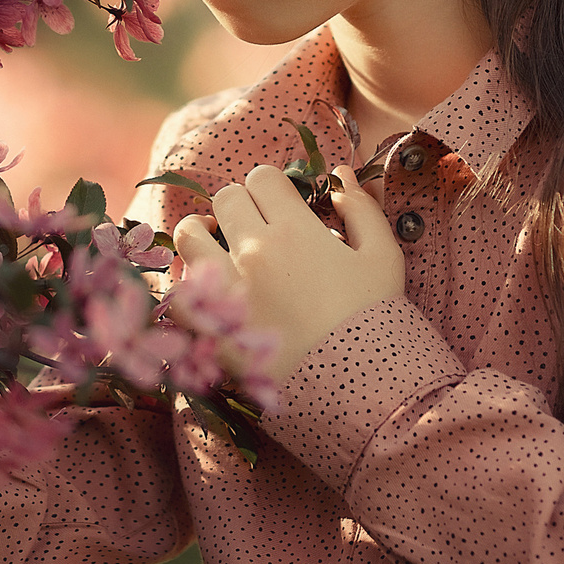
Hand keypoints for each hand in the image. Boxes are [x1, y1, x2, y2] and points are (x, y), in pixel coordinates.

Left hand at [171, 165, 406, 377]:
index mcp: (294, 229)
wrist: (358, 387)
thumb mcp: (383, 256)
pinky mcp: (209, 325)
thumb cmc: (375, 317)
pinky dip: (189, 280)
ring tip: (219, 245)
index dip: (274, 187)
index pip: (263, 178)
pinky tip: (208, 287)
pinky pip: (179, 288)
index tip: (283, 205)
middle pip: (226, 198)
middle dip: (242, 205)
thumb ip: (361, 208)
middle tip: (258, 226)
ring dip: (203, 233)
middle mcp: (252, 251)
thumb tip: (341, 177)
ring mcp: (225, 288)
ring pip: (188, 235)